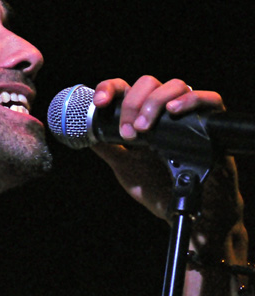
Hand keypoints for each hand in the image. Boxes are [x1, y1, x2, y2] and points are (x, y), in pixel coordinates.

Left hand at [89, 76, 241, 239]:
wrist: (186, 212)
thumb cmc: (158, 189)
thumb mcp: (126, 167)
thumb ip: (108, 149)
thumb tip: (84, 133)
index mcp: (142, 117)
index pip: (126, 89)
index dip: (110, 88)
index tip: (100, 103)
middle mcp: (164, 112)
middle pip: (148, 83)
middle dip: (133, 103)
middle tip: (128, 133)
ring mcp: (188, 116)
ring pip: (175, 86)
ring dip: (154, 103)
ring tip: (144, 129)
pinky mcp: (212, 126)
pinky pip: (210, 99)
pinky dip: (191, 100)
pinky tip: (174, 111)